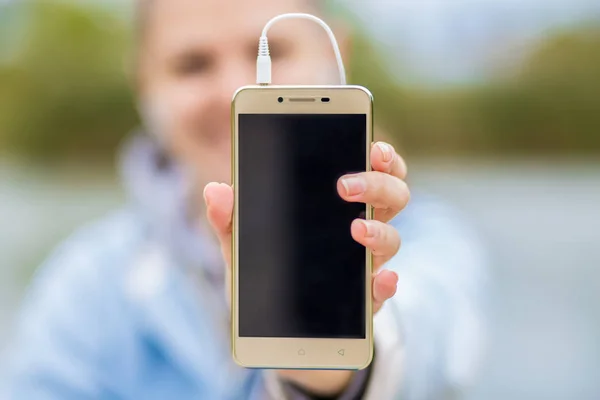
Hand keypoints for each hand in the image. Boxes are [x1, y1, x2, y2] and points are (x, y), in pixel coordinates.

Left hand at [203, 141, 409, 395]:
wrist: (271, 326)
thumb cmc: (264, 271)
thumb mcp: (241, 242)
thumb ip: (229, 217)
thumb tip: (215, 190)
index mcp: (337, 205)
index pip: (373, 170)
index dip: (381, 155)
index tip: (372, 146)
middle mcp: (359, 228)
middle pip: (392, 196)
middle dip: (376, 184)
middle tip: (345, 185)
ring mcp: (364, 264)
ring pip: (392, 238)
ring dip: (379, 231)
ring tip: (355, 229)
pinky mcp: (363, 300)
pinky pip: (384, 290)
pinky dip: (386, 284)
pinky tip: (378, 279)